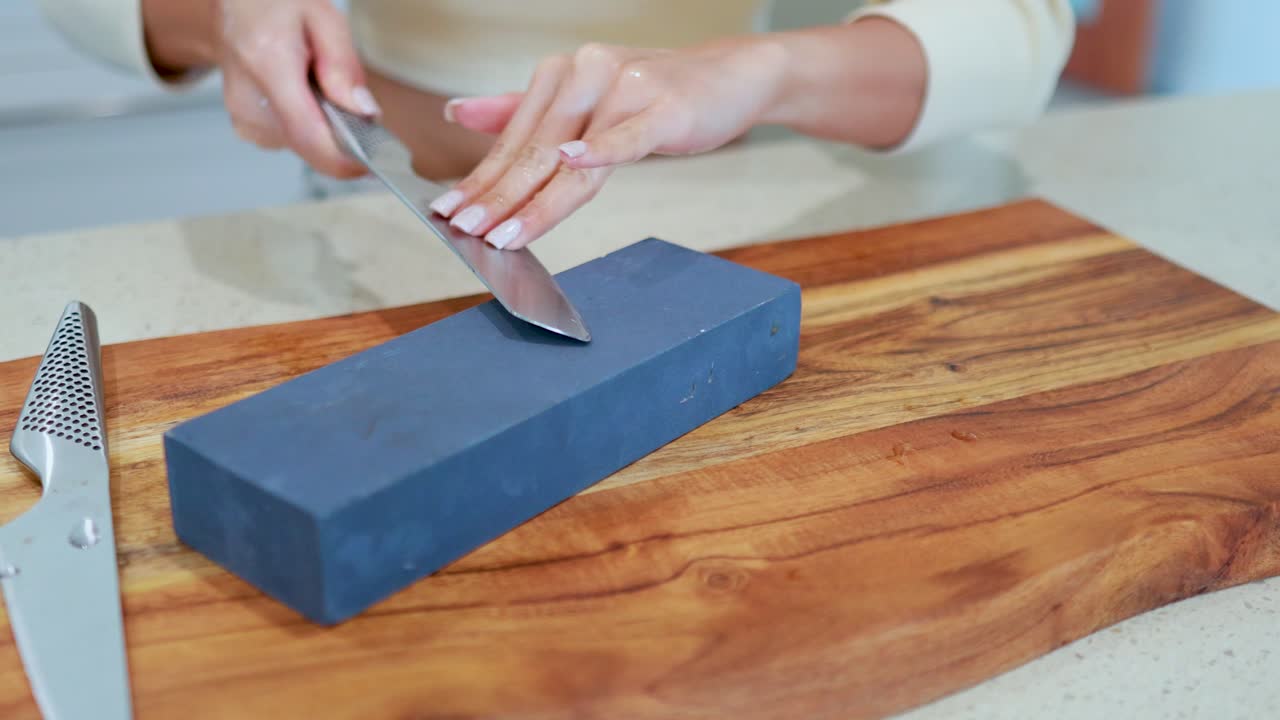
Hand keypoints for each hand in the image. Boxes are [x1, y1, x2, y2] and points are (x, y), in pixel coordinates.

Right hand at [210, 0, 377, 176]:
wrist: (234, 5)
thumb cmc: (274, 4)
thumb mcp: (323, 18)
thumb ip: (344, 66)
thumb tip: (364, 112)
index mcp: (267, 64)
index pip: (309, 134)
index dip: (346, 158)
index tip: (375, 160)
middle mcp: (249, 101)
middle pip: (312, 146)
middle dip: (342, 134)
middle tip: (351, 101)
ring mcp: (244, 119)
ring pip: (305, 146)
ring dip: (325, 127)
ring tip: (318, 87)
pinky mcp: (247, 128)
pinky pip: (293, 140)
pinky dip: (309, 125)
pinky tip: (304, 96)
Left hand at [429, 39, 789, 249]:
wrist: (731, 77)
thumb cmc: (657, 95)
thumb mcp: (584, 99)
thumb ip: (521, 109)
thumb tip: (456, 111)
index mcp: (560, 74)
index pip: (512, 139)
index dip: (480, 179)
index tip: (447, 213)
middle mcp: (585, 74)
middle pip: (534, 151)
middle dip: (495, 197)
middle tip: (464, 231)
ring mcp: (625, 89)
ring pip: (571, 156)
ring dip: (535, 199)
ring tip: (504, 232)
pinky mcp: (664, 107)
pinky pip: (627, 136)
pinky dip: (600, 150)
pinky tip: (572, 163)